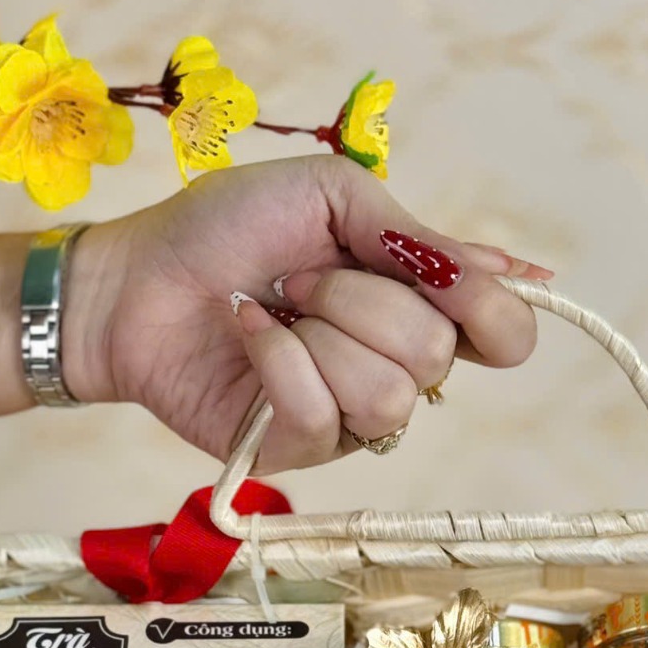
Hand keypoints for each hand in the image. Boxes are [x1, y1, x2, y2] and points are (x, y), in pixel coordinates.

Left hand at [65, 156, 551, 475]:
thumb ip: (418, 237)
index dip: (495, 314)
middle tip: (301, 274)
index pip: (507, 334)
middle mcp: (397, 365)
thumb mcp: (331, 197)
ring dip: (319, 328)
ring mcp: (351, 415)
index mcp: (419, 302)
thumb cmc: (225, 227)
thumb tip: (510, 272)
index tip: (452, 276)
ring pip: (388, 392)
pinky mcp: (301, 449)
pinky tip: (248, 330)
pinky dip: (276, 357)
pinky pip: (323, 413)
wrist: (137, 275)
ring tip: (272, 303)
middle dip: (361, 297)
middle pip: (438, 353)